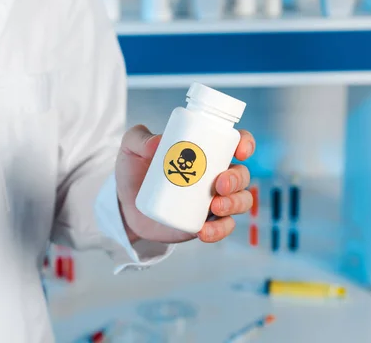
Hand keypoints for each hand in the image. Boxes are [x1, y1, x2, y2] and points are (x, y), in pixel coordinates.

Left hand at [116, 125, 254, 243]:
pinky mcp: (205, 222)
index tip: (240, 150)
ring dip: (235, 204)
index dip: (246, 144)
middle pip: (241, 174)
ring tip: (216, 207)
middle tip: (220, 184)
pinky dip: (219, 230)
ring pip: (240, 201)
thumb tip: (157, 143)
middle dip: (238, 179)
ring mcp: (213, 200)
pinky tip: (204, 231)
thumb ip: (138, 138)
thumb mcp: (131, 148)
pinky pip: (223, 227)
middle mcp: (215, 175)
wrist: (125, 205)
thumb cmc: (133, 171)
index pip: (234, 143)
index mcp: (205, 151)